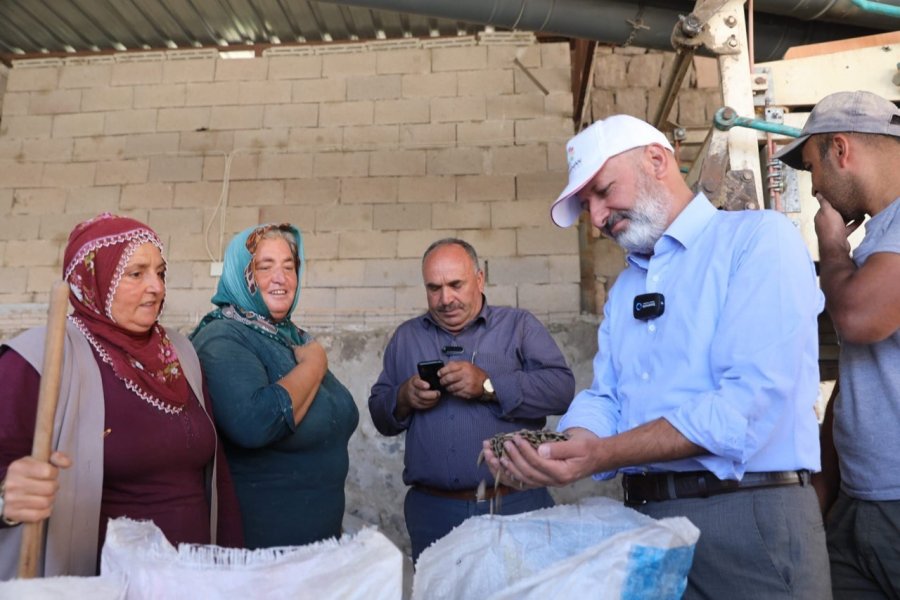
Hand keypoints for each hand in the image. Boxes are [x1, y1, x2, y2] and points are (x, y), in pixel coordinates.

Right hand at [2, 452, 71, 523]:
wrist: (6, 490)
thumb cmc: (27, 474)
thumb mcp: (39, 461)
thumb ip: (56, 458)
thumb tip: (68, 463)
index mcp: (19, 467)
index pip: (48, 472)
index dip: (54, 473)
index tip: (50, 474)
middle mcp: (12, 483)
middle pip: (49, 488)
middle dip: (53, 487)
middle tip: (49, 486)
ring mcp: (11, 499)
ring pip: (45, 502)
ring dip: (50, 499)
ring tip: (44, 495)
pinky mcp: (12, 513)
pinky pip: (38, 515)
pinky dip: (44, 511)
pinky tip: (41, 505)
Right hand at [292, 340, 326, 371]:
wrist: (311, 369)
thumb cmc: (304, 357)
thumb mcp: (297, 350)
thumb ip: (297, 347)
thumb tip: (295, 347)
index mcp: (316, 344)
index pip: (311, 343)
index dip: (306, 347)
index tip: (302, 351)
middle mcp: (322, 351)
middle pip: (316, 351)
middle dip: (311, 354)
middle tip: (304, 358)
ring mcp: (325, 359)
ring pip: (319, 359)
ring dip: (314, 361)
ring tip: (307, 365)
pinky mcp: (325, 367)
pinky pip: (320, 366)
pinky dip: (316, 367)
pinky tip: (311, 369)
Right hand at [394, 376, 441, 419]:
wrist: (404, 393)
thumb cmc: (415, 383)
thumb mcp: (418, 377)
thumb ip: (426, 376)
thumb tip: (438, 377)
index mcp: (413, 381)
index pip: (417, 383)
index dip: (422, 384)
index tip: (428, 386)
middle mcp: (411, 390)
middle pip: (421, 394)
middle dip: (432, 395)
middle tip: (438, 393)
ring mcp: (412, 398)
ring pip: (424, 401)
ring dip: (433, 400)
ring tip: (438, 396)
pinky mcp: (414, 405)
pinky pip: (424, 406)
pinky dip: (431, 404)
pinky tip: (434, 400)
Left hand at [437, 361, 487, 399]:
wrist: (486, 383)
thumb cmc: (474, 373)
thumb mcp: (466, 365)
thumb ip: (455, 365)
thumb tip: (443, 367)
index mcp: (465, 366)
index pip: (449, 368)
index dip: (442, 371)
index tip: (439, 374)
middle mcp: (466, 375)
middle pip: (448, 378)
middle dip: (443, 381)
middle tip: (442, 382)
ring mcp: (467, 384)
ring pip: (451, 387)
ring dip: (447, 387)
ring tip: (447, 386)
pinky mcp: (467, 392)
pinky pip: (456, 393)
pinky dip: (453, 392)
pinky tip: (454, 390)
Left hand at [481, 428, 601, 487]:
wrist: (597, 457)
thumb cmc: (588, 448)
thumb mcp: (578, 444)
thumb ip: (559, 448)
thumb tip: (541, 450)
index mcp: (562, 473)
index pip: (538, 463)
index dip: (524, 451)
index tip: (515, 438)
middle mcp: (553, 482)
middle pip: (526, 473)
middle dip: (511, 458)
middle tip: (500, 444)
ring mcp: (547, 483)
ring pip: (521, 480)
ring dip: (504, 468)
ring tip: (491, 455)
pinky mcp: (543, 480)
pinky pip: (522, 481)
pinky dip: (509, 475)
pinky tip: (498, 465)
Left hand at [814, 197, 860, 255]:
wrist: (836, 247)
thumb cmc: (830, 228)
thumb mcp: (827, 211)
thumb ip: (824, 202)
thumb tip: (817, 193)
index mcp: (820, 217)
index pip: (825, 206)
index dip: (832, 200)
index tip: (839, 194)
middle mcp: (825, 223)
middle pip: (834, 213)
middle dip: (842, 208)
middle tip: (851, 200)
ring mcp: (833, 230)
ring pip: (842, 220)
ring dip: (850, 215)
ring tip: (858, 208)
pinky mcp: (841, 235)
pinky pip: (849, 227)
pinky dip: (855, 223)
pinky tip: (862, 218)